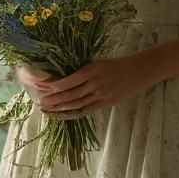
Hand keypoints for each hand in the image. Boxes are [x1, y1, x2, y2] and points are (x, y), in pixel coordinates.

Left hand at [32, 54, 160, 114]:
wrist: (137, 71)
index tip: (43, 88)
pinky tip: (63, 114)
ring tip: (48, 110)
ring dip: (61, 108)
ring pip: (76, 104)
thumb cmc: (114, 65)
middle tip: (41, 103)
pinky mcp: (105, 103)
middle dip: (54, 100)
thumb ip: (82, 71)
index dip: (55, 86)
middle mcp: (95, 83)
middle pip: (70, 94)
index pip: (69, 80)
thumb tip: (61, 79)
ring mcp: (100, 95)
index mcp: (91, 70)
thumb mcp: (97, 63)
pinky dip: (73, 113)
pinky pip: (86, 110)